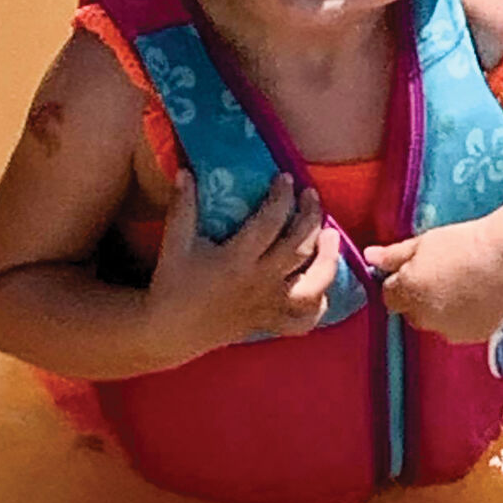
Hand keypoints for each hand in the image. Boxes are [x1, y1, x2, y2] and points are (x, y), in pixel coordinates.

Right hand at [145, 171, 340, 364]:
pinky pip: (303, 321)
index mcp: (237, 260)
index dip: (282, 197)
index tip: (286, 178)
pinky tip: (324, 289)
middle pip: (300, 247)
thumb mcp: (175, 242)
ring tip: (331, 235)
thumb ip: (183, 206)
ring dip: (328, 259)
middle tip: (311, 195)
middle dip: (311, 217)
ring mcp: (269, 305)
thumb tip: (186, 171)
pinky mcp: (269, 322)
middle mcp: (260, 282)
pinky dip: (319, 307)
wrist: (171, 331)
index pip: (270, 222)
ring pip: (313, 285)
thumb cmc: (173, 284)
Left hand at [364, 219, 502, 342]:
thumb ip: (393, 255)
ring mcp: (448, 330)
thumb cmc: (463, 243)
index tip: (417, 269)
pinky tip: (477, 297)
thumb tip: (368, 257)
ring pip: (435, 322)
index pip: (390, 297)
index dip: (401, 282)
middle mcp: (422, 317)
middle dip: (420, 298)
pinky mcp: (472, 336)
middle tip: (442, 275)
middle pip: (411, 312)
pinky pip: (458, 328)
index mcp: (406, 293)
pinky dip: (462, 317)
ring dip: (440, 310)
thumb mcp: (424, 243)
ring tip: (462, 285)